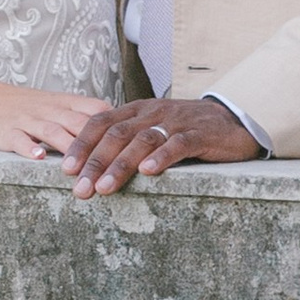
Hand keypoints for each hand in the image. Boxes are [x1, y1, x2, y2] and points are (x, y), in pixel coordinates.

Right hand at [0, 85, 113, 161]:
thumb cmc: (31, 109)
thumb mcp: (61, 106)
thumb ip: (87, 119)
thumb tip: (122, 137)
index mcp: (67, 104)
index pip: (97, 111)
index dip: (115, 129)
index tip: (130, 147)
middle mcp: (51, 110)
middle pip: (79, 124)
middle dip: (97, 147)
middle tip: (112, 170)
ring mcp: (29, 120)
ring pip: (52, 131)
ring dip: (67, 149)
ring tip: (79, 170)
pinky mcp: (8, 130)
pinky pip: (20, 138)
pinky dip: (29, 148)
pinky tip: (39, 158)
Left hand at [64, 94, 262, 196]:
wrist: (232, 121)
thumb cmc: (185, 130)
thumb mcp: (152, 129)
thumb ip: (126, 140)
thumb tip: (91, 165)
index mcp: (137, 111)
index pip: (101, 122)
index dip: (82, 144)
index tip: (66, 169)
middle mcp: (152, 113)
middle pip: (117, 134)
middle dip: (95, 162)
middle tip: (80, 188)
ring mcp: (176, 122)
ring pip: (142, 140)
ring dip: (120, 165)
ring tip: (104, 187)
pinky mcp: (200, 134)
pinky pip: (178, 144)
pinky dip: (161, 157)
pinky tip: (148, 172)